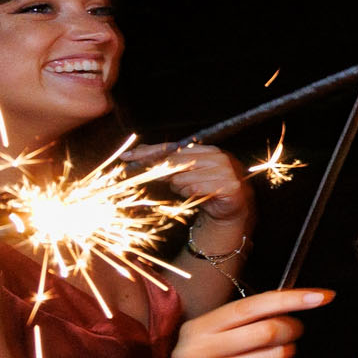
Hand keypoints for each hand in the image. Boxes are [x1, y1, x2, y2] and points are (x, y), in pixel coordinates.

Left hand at [133, 143, 253, 223]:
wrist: (230, 207)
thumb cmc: (206, 187)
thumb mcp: (185, 172)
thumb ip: (166, 161)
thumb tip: (140, 151)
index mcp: (207, 149)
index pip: (172, 149)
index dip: (149, 153)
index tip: (127, 157)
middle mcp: (217, 156)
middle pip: (175, 163)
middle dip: (166, 175)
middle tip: (172, 183)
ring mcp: (225, 170)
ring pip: (182, 179)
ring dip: (180, 189)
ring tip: (191, 191)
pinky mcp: (228, 186)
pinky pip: (194, 189)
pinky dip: (190, 195)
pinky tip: (198, 196)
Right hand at [169, 288, 330, 357]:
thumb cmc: (209, 354)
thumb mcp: (215, 328)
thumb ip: (249, 314)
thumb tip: (299, 300)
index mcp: (198, 330)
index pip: (252, 307)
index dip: (291, 299)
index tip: (321, 297)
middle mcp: (199, 355)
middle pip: (268, 333)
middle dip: (291, 328)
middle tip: (294, 328)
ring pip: (275, 357)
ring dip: (286, 351)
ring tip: (274, 351)